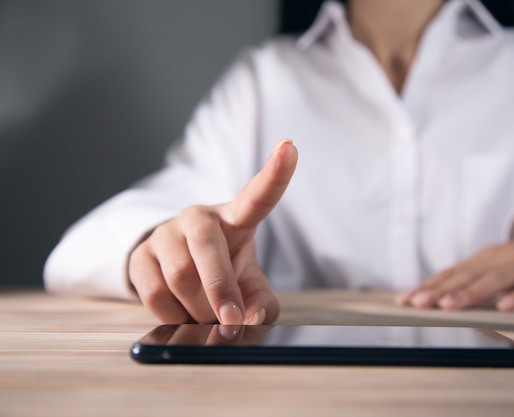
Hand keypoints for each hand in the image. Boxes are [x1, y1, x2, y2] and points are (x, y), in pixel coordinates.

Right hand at [128, 139, 297, 324]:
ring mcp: (165, 234)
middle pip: (207, 246)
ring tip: (208, 321)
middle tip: (232, 321)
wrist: (176, 273)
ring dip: (197, 310)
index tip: (289, 147)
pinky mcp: (139, 255)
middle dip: (221, 289)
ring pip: (179, 275)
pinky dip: (173, 316)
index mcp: (234, 218)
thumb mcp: (250, 286)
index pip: (256, 195)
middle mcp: (198, 218)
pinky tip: (183, 317)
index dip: (274, 174)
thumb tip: (253, 317)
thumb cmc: (224, 272)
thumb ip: (262, 302)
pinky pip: (153, 292)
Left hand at [396, 233, 513, 311]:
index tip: (404, 300)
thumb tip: (439, 305)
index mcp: (480, 261)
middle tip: (418, 303)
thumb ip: (469, 286)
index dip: (426, 287)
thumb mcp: (492, 271)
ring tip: (448, 306)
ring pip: (493, 280)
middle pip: (464, 276)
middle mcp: (496, 261)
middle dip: (438, 290)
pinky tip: (505, 308)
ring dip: (469, 293)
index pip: (449, 275)